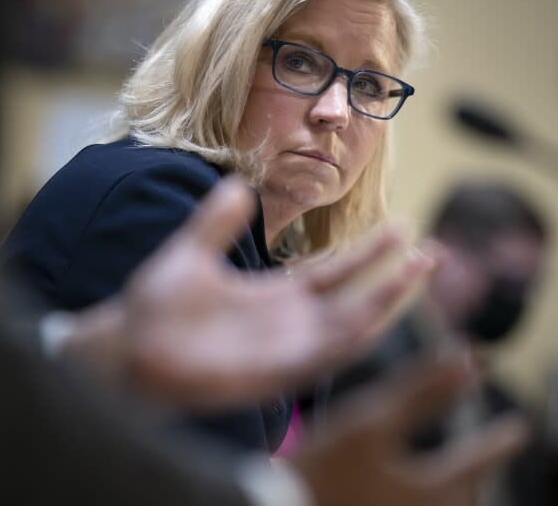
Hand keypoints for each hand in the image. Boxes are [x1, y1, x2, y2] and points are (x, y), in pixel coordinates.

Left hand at [65, 176, 440, 408]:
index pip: (334, 271)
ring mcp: (282, 348)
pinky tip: (375, 319)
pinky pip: (319, 360)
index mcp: (274, 293)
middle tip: (431, 249)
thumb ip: (216, 222)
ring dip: (385, 302)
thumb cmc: (155, 306)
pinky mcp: (270, 372)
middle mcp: (287, 321)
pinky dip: (348, 342)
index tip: (401, 225)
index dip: (368, 252)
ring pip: (348, 327)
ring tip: (417, 270)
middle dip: (394, 277)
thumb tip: (238, 184)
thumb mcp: (191, 250)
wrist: (126, 345)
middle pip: (355, 299)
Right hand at [291, 353, 528, 505]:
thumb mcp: (371, 419)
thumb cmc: (320, 469)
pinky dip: (429, 500)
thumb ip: (423, 389)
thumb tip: (470, 360)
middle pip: (466, 495)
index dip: (499, 440)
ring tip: (457, 478)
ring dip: (455, 491)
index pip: (478, 460)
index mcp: (431, 491)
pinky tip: (409, 493)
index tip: (520, 428)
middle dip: (479, 472)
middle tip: (491, 452)